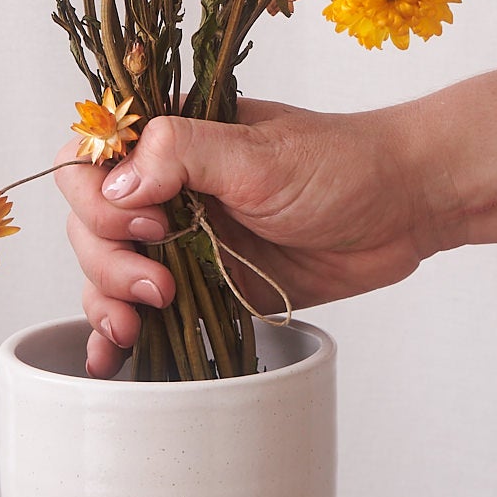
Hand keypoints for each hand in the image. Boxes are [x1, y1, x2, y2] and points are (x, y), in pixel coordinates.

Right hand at [57, 97, 442, 375]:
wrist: (406, 210)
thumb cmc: (344, 165)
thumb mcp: (262, 153)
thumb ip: (184, 155)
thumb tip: (116, 184)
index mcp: (173, 139)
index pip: (90, 159)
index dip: (99, 199)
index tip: (148, 224)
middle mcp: (167, 186)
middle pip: (89, 223)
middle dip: (106, 261)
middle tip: (159, 285)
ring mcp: (183, 238)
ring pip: (106, 270)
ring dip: (106, 300)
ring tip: (139, 325)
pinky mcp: (205, 284)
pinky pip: (144, 308)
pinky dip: (117, 333)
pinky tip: (109, 356)